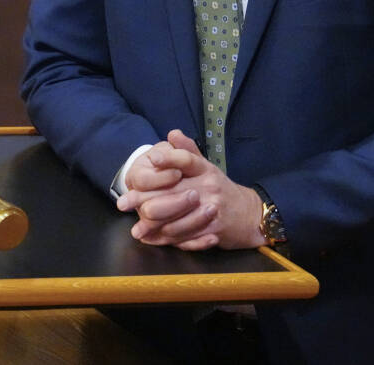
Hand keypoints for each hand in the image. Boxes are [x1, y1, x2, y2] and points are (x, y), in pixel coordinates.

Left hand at [118, 130, 264, 250]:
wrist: (249, 215)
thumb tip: (172, 133)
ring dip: (154, 226)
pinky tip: (153, 240)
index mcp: (206, 170)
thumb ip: (187, 152)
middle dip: (145, 199)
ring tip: (136, 229)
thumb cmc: (221, 189)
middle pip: (174, 192)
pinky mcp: (213, 231)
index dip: (169, 158)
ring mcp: (211, 210)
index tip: (150, 159)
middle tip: (124, 203)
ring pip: (177, 219)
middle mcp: (209, 187)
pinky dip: (168, 241)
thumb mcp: (207, 167)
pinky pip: (187, 237)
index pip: (187, 160)